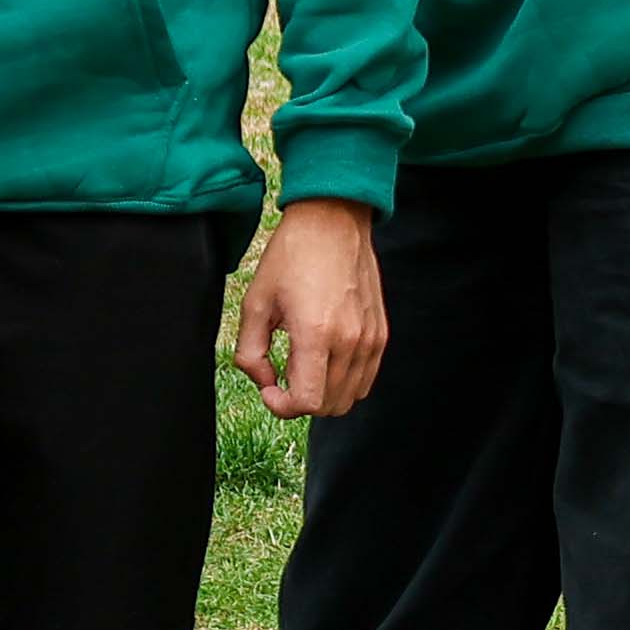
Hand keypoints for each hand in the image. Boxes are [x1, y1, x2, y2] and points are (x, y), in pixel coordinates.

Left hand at [231, 195, 390, 420]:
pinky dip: (343, 381)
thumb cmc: (291, 257)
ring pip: (349, 397)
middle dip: (299, 401)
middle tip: (282, 374)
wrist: (332, 222)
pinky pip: (365, 379)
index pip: (307, 403)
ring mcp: (370, 339)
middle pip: (328, 406)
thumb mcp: (255, 303)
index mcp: (316, 334)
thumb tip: (265, 382)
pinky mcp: (380, 333)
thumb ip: (250, 354)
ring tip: (304, 364)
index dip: (281, 407)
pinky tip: (325, 357)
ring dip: (322, 392)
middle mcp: (350, 341)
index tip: (269, 388)